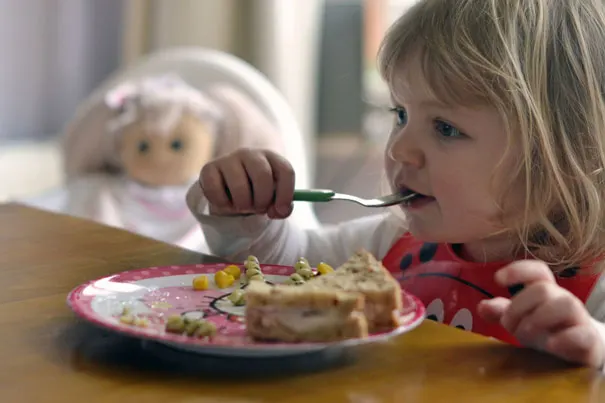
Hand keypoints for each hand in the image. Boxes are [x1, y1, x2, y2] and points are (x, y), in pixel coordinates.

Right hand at [198, 148, 294, 218]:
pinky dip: (223, 204)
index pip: (285, 170)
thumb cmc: (255, 195)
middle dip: (262, 199)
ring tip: (242, 206)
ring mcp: (228, 159)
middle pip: (262, 175)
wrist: (227, 194)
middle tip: (258, 209)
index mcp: (271, 158)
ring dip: (243, 204)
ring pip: (240, 186)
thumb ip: (281, 207)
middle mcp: (250, 154)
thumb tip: (279, 211)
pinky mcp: (208, 168)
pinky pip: (216, 190)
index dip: (285, 194)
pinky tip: (225, 202)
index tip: (280, 211)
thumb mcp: (272, 201)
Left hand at [477, 260, 603, 367]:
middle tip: (509, 325)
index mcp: (545, 291)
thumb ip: (501, 311)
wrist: (583, 348)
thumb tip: (482, 306)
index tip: (498, 280)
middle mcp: (562, 299)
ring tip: (525, 334)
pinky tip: (550, 345)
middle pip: (543, 289)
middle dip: (519, 306)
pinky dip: (564, 339)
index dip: (518, 270)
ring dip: (539, 319)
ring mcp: (578, 318)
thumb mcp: (520, 319)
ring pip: (566, 304)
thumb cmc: (546, 328)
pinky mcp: (589, 340)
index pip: (537, 270)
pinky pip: (583, 334)